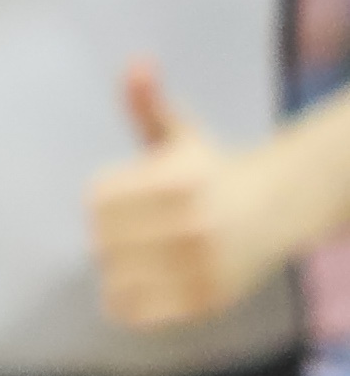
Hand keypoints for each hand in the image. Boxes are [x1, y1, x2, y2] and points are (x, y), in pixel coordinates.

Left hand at [92, 61, 295, 330]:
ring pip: (116, 279)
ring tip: (142, 256)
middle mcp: (191, 224)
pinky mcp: (206, 301)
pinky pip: (139, 313)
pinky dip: (130, 303)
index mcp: (176, 182)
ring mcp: (201, 266)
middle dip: (112, 237)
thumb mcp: (181, 133)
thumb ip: (149, 104)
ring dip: (118, 271)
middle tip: (135, 232)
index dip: (105, 203)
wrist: (278, 208)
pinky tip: (146, 283)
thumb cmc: (212, 170)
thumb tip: (137, 62)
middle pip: (103, 243)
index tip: (126, 200)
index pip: (97, 202)